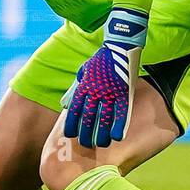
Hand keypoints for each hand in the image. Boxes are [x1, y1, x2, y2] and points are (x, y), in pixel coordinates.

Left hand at [62, 7, 147, 148]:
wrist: (119, 44)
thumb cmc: (101, 59)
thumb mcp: (84, 71)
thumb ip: (75, 88)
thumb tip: (65, 104)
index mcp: (84, 86)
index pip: (75, 109)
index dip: (72, 124)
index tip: (71, 136)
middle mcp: (95, 91)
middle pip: (88, 117)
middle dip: (86, 133)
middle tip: (86, 145)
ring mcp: (110, 92)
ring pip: (104, 118)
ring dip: (101, 133)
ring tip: (101, 144)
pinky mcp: (124, 91)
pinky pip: (121, 112)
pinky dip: (118, 125)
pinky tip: (116, 137)